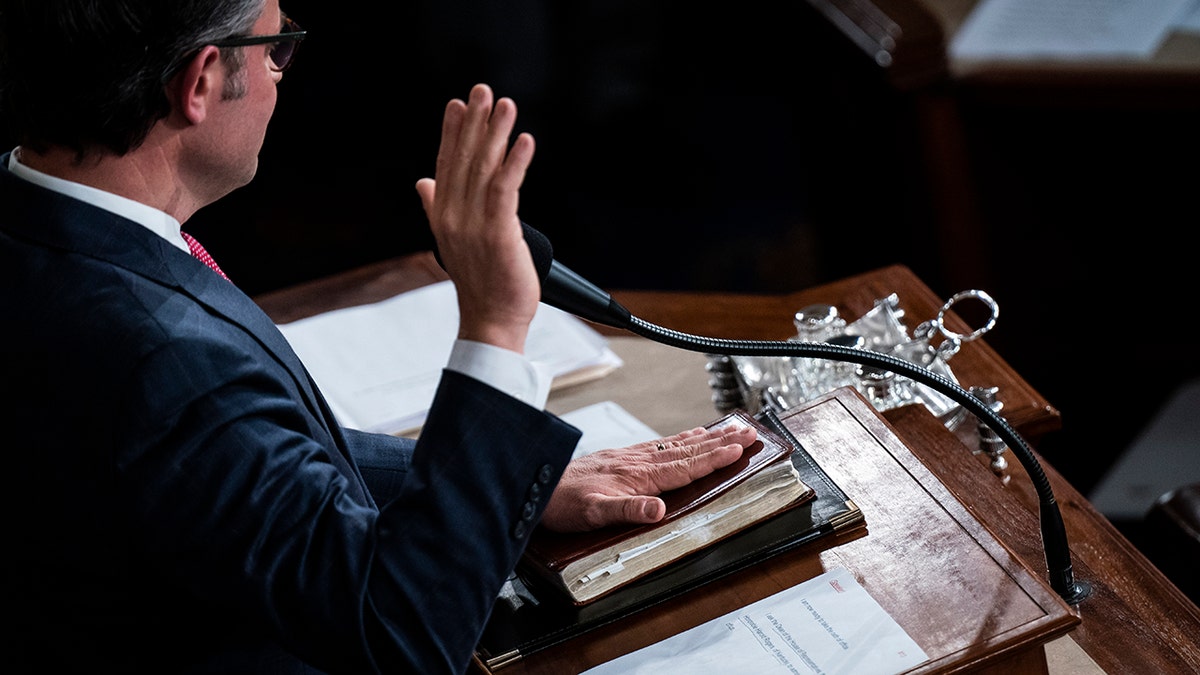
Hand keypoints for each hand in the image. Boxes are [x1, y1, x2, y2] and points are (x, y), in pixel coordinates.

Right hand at [415, 83, 538, 353]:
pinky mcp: (498, 233)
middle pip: (464, 160)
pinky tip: (524, 141)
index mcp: (443, 215)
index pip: (446, 164)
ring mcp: (474, 225)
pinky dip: (515, 163)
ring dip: (495, 134)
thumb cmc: (480, 283)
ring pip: (485, 169)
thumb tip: (423, 181)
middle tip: (482, 90)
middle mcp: (454, 216)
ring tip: (505, 105)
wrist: (491, 320)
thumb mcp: (453, 240)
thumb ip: (437, 206)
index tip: (458, 103)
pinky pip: (506, 190)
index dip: (452, 132)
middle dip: (474, 122)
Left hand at [541, 424, 758, 531]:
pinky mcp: (624, 458)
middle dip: (721, 442)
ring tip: (730, 429)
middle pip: (688, 450)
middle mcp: (639, 462)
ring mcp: (632, 458)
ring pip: (677, 445)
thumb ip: (627, 510)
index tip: (740, 448)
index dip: (715, 458)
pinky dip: (682, 440)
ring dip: (707, 438)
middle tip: (749, 432)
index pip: (685, 466)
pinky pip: (662, 446)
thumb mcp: (594, 514)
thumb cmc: (565, 504)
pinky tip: (690, 436)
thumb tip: (659, 510)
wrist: (540, 487)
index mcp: (639, 475)